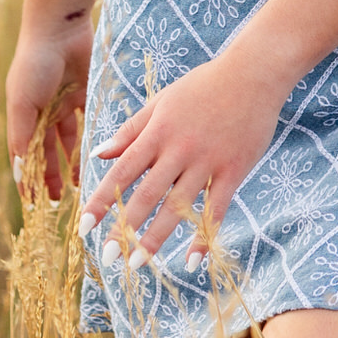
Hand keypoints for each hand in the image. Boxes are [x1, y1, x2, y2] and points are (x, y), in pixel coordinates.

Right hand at [6, 14, 93, 201]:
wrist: (60, 28)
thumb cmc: (34, 64)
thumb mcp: (22, 103)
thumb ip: (22, 137)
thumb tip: (18, 173)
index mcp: (24, 114)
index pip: (24, 154)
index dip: (27, 178)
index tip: (32, 204)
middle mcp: (44, 111)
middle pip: (47, 151)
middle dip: (51, 175)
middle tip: (59, 201)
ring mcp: (66, 102)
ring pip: (69, 140)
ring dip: (73, 162)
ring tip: (80, 186)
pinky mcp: (86, 93)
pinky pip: (89, 121)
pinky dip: (92, 138)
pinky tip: (99, 157)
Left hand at [81, 35, 289, 265]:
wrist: (254, 73)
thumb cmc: (203, 86)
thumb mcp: (161, 101)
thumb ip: (130, 130)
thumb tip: (97, 154)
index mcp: (158, 131)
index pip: (122, 171)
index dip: (102, 200)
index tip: (83, 226)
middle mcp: (179, 149)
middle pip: (147, 195)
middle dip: (125, 229)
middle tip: (107, 258)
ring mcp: (207, 161)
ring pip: (178, 207)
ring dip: (156, 238)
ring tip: (137, 265)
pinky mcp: (233, 170)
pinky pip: (216, 210)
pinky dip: (204, 236)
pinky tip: (192, 261)